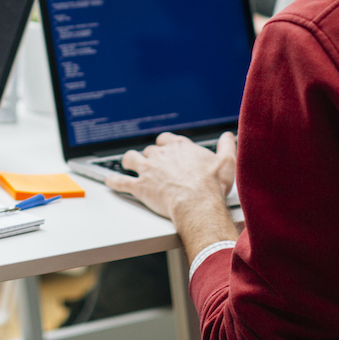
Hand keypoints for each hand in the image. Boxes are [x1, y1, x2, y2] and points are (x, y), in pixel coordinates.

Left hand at [107, 132, 236, 219]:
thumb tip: (229, 135)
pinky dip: (113, 181)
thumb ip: (227, 146)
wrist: (197, 204)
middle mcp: (162, 154)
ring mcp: (148, 169)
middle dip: (150, 157)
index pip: (166, 139)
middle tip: (152, 165)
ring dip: (129, 161)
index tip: (166, 149)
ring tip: (128, 164)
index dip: (165, 144)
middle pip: (150, 150)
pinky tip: (109, 181)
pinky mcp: (140, 186)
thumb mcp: (226, 162)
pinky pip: (121, 181)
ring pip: (131, 159)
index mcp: (180, 147)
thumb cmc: (212, 186)